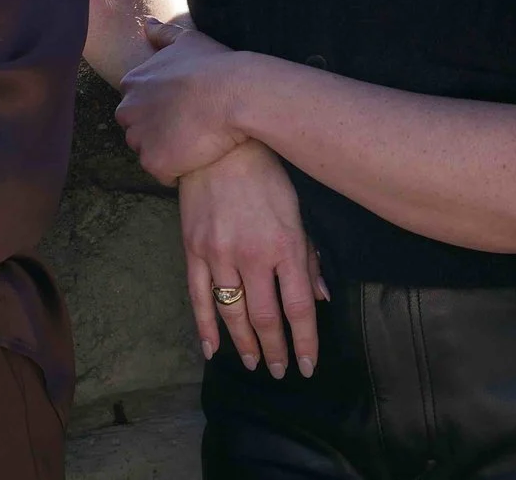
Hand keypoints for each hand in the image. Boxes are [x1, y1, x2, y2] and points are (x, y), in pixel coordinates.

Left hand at [116, 21, 250, 181]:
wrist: (235, 93)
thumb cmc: (215, 65)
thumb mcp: (188, 40)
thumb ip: (163, 34)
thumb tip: (147, 24)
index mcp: (133, 83)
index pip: (136, 104)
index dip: (161, 109)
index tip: (184, 108)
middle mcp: (129, 110)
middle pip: (137, 129)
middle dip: (157, 131)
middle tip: (190, 128)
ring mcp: (140, 138)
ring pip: (148, 152)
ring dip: (167, 151)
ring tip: (196, 144)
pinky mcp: (155, 162)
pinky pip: (162, 174)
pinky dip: (177, 171)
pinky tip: (198, 159)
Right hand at [179, 141, 329, 378]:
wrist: (218, 144)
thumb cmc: (266, 176)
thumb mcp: (297, 211)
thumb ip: (309, 257)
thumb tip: (322, 298)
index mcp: (285, 245)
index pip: (299, 308)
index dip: (305, 341)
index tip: (309, 365)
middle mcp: (252, 255)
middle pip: (266, 318)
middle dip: (276, 350)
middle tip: (280, 371)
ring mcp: (219, 255)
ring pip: (233, 314)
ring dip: (244, 344)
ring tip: (253, 363)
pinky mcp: (193, 250)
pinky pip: (198, 298)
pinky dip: (205, 328)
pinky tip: (212, 349)